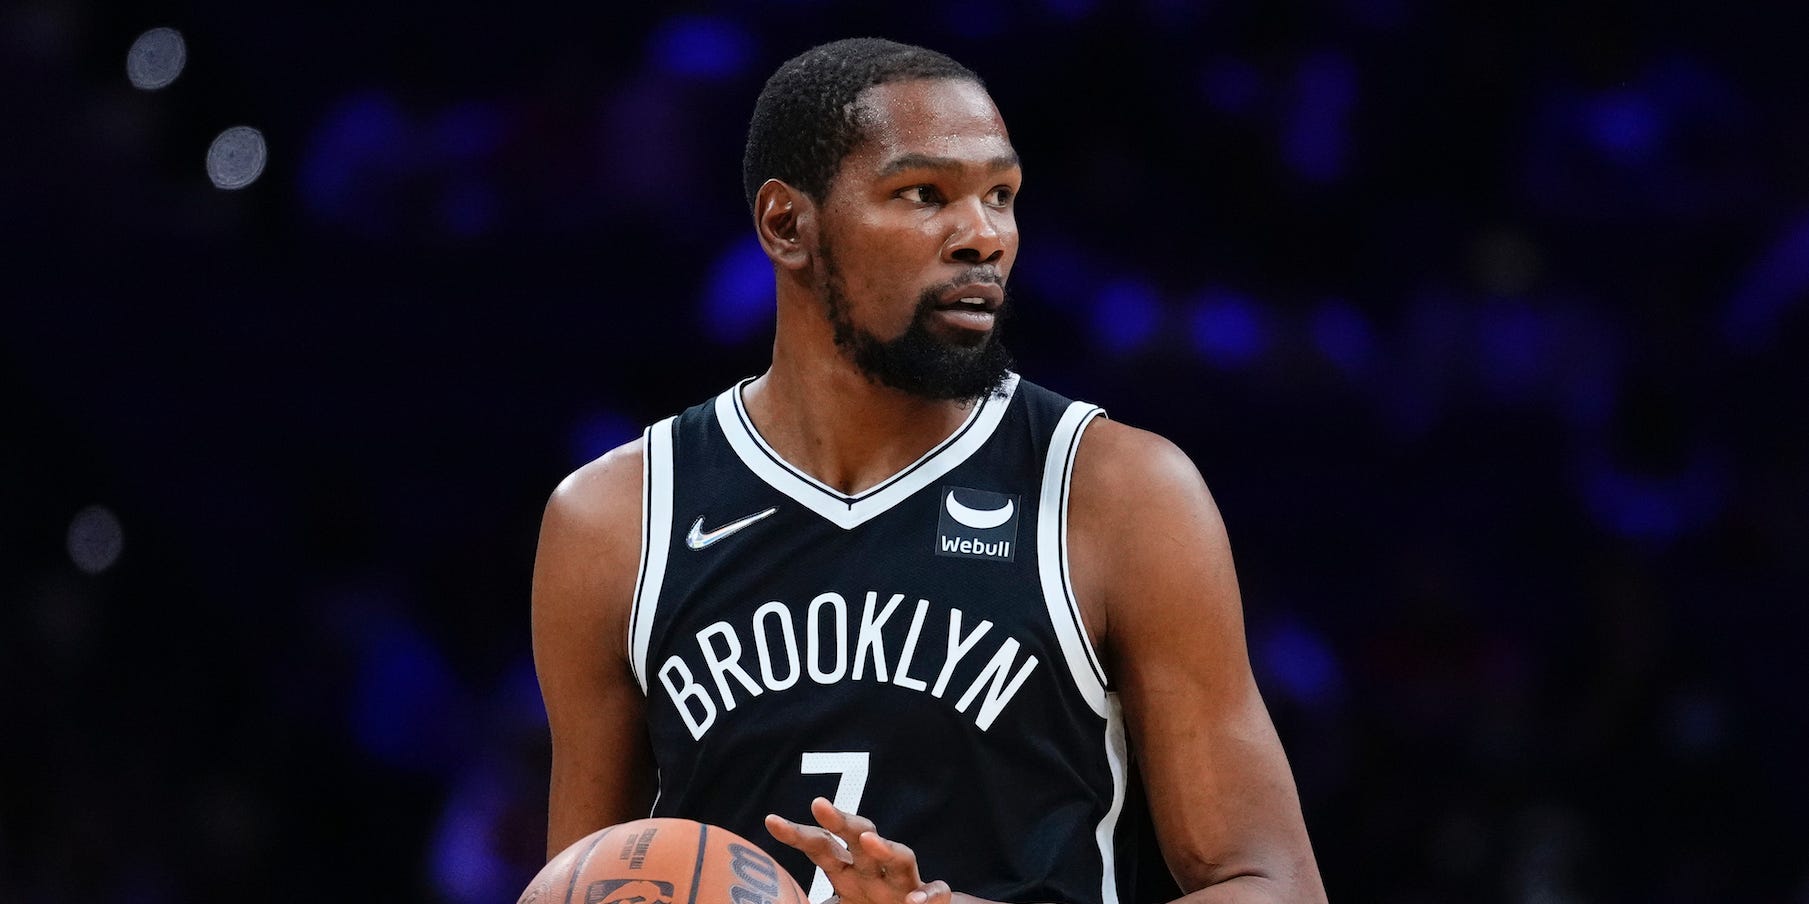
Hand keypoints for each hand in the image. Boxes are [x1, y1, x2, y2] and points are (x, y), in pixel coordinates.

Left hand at [765, 798, 952, 903]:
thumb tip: (773, 900)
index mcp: (846, 871)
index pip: (820, 846)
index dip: (797, 834)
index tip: (771, 820)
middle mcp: (873, 870)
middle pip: (858, 837)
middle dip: (840, 820)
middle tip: (818, 804)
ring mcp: (903, 883)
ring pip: (900, 857)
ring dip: (886, 847)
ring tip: (868, 841)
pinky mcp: (928, 898)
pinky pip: (934, 891)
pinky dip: (928, 895)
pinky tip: (914, 901)